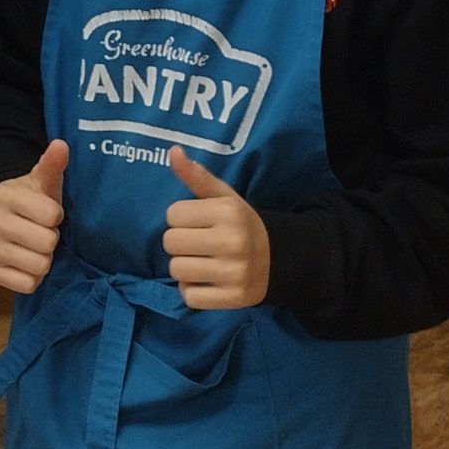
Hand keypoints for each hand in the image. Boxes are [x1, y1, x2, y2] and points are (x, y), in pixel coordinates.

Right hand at [0, 140, 68, 294]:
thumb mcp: (43, 182)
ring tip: (35, 247)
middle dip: (51, 239)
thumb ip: (52, 165)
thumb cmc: (32, 201)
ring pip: (39, 266)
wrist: (4, 220)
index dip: (56, 216)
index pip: (51, 215)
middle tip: (42, 232)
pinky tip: (26, 263)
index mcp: (5, 195)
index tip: (49, 213)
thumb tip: (61, 144)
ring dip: (44, 259)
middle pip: (47, 243)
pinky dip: (33, 277)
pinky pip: (28, 284)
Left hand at [163, 147, 268, 308]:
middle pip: (171, 243)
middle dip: (179, 242)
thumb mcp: (223, 196)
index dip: (180, 218)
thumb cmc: (240, 223)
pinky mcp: (234, 298)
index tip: (197, 221)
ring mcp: (234, 272)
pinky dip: (192, 290)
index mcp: (228, 212)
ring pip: (177, 270)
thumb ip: (196, 175)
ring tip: (202, 261)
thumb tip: (172, 151)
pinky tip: (207, 280)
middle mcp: (232, 242)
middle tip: (198, 243)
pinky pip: (189, 296)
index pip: (173, 215)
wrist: (278, 258)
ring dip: (184, 267)